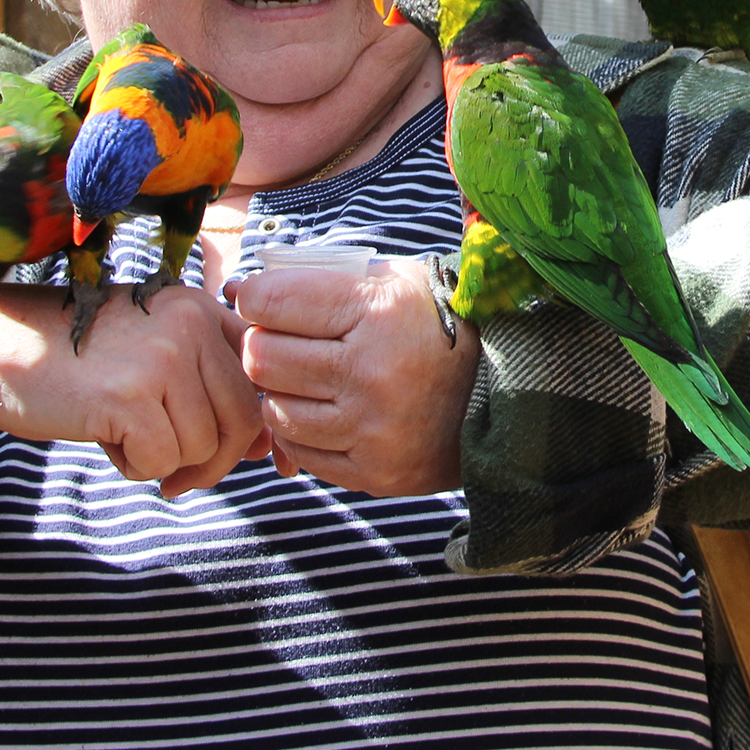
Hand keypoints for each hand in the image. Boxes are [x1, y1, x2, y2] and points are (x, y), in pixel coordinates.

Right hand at [0, 284, 269, 498]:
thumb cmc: (80, 359)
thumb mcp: (154, 351)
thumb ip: (209, 386)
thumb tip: (264, 448)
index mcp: (201, 309)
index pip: (260, 377)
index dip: (257, 428)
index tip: (245, 457)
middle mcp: (189, 323)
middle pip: (242, 419)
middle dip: (212, 462)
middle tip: (175, 476)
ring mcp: (161, 357)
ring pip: (202, 446)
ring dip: (166, 463)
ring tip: (125, 436)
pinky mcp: (128, 395)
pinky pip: (161, 461)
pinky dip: (135, 467)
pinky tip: (106, 440)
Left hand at [234, 259, 480, 496]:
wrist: (504, 391)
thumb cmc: (438, 324)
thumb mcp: (395, 280)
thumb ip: (325, 277)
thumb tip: (245, 289)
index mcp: (377, 312)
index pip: (271, 302)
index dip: (254, 298)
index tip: (259, 300)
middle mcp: (371, 372)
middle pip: (263, 358)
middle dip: (260, 345)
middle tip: (276, 339)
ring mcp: (372, 428)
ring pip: (275, 409)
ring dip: (278, 391)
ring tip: (300, 377)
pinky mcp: (374, 471)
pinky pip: (302, 451)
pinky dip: (300, 431)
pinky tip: (320, 410)